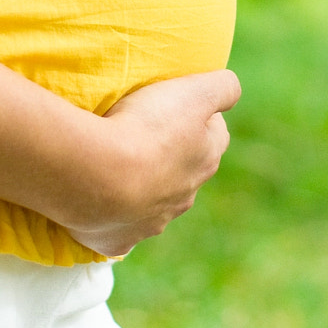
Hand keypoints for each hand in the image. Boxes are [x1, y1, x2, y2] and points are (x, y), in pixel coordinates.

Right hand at [56, 69, 240, 257]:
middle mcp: (185, 196)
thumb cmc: (146, 127)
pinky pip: (120, 230)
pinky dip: (113, 218)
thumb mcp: (194, 91)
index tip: (179, 105)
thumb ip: (223, 87)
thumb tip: (230, 89)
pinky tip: (99, 203)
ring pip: (155, 203)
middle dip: (172, 155)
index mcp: (205, 159)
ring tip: (116, 166)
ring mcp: (152, 222)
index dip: (201, 116)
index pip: (216, 134)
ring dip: (143, 186)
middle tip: (143, 133)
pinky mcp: (119, 239)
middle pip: (186, 171)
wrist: (98, 176)